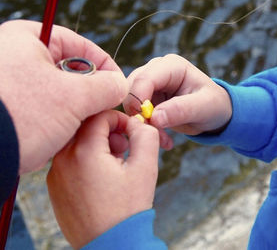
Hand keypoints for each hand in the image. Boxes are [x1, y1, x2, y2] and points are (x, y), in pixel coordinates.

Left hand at [0, 20, 127, 173]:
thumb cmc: (23, 116)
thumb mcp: (74, 97)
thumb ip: (107, 87)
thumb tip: (121, 86)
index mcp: (27, 38)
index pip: (80, 45)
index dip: (106, 65)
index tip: (119, 85)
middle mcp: (16, 56)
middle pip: (71, 70)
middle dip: (90, 92)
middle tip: (103, 109)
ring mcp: (11, 83)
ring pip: (60, 92)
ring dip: (76, 110)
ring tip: (81, 126)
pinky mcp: (11, 107)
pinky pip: (45, 108)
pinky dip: (59, 120)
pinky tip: (63, 134)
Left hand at [47, 110, 158, 248]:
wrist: (110, 245)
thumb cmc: (127, 209)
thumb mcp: (145, 167)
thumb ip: (145, 135)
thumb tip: (137, 123)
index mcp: (83, 151)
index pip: (99, 116)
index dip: (119, 119)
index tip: (130, 131)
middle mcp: (63, 160)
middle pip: (86, 128)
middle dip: (109, 132)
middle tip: (124, 148)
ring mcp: (55, 175)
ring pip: (78, 144)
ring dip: (98, 146)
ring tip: (115, 164)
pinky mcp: (55, 187)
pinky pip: (70, 161)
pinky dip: (87, 160)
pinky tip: (102, 178)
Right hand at [123, 54, 231, 135]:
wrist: (213, 114)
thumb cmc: (213, 105)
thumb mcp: (203, 107)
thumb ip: (181, 110)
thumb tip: (154, 117)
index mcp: (172, 65)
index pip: (144, 78)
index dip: (139, 100)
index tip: (145, 122)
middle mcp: (156, 70)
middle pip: (131, 89)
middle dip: (139, 114)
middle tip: (155, 135)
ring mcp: (149, 84)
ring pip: (129, 102)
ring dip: (142, 124)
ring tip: (164, 139)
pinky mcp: (145, 98)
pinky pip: (135, 113)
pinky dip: (146, 128)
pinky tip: (164, 139)